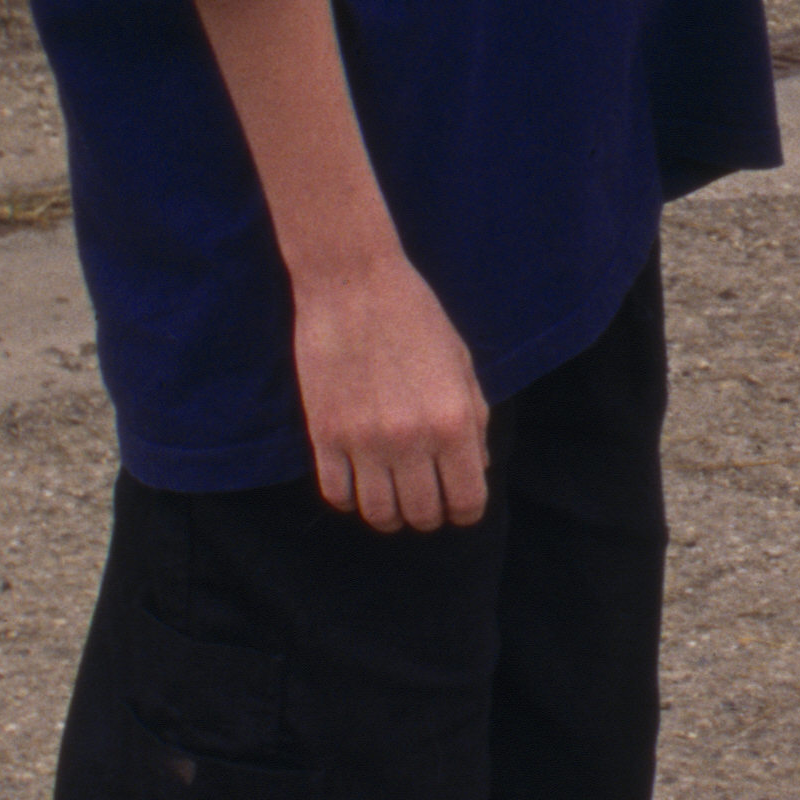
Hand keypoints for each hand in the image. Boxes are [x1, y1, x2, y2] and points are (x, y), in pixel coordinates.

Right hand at [291, 254, 489, 533]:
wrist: (352, 284)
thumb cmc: (416, 317)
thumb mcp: (461, 365)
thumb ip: (474, 421)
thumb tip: (476, 469)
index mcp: (454, 421)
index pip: (467, 501)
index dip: (466, 511)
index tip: (458, 506)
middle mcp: (412, 438)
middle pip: (422, 515)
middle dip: (428, 515)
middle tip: (424, 501)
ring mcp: (363, 440)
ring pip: (378, 514)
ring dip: (389, 514)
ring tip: (392, 498)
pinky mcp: (323, 434)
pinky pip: (336, 493)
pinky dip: (349, 497)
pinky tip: (358, 480)